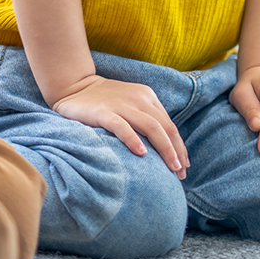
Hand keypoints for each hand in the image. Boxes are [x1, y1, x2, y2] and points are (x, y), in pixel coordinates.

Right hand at [52, 75, 188, 176]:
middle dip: (176, 151)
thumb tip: (163, 149)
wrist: (75, 86)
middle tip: (180, 172)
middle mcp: (139, 99)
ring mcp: (121, 104)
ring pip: (150, 126)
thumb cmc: (105, 101)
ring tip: (170, 167)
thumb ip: (145, 120)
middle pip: (165, 127)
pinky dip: (134, 140)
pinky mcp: (102, 112)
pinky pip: (122, 126)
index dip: (179, 146)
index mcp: (148, 97)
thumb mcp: (131, 106)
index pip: (170, 125)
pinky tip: (142, 154)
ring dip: (164, 148)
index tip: (184, 166)